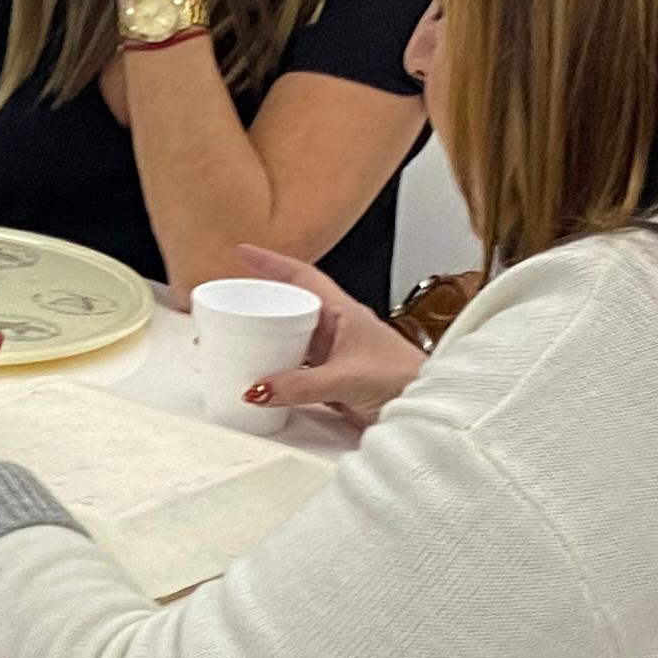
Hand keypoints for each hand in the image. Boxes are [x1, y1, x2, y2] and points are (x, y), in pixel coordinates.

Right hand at [229, 243, 429, 426]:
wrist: (428, 407)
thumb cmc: (404, 380)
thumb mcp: (346, 378)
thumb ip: (300, 385)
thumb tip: (259, 387)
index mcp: (344, 313)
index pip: (302, 276)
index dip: (271, 262)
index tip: (242, 251)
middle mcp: (338, 329)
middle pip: (291, 304)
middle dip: (261, 299)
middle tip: (229, 302)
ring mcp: (336, 353)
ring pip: (293, 336)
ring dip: (266, 336)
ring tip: (235, 339)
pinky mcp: (334, 378)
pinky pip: (297, 366)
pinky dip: (277, 369)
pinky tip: (262, 378)